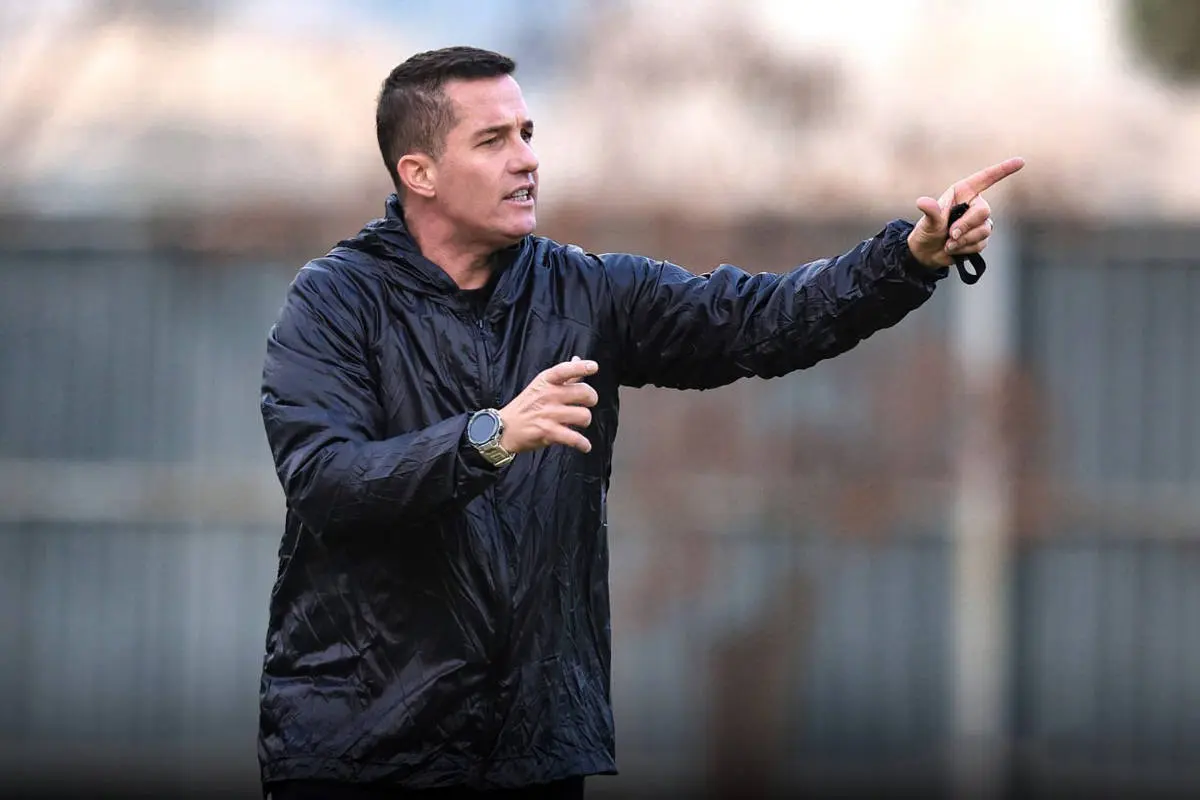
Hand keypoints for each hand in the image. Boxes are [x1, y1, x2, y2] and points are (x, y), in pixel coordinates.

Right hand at [498, 356, 599, 453]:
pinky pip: (574, 438)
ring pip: (584, 416)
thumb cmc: (526, 405)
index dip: (581, 368)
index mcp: (546, 381)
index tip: (593, 367)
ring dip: (585, 422)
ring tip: (579, 423)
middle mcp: (548, 395)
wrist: (504, 428)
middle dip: (591, 400)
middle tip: (587, 404)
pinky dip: (583, 444)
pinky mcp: (549, 432)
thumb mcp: (541, 385)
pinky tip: (584, 445)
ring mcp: (549, 414)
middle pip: (584, 393)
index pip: (565, 370)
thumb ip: (563, 375)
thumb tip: (578, 360)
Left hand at [907, 156, 1025, 268]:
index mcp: (962, 192)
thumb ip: (931, 212)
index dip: (1003, 170)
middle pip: (984, 211)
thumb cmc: (926, 231)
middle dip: (967, 225)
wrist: (927, 253)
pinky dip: (966, 249)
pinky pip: (981, 243)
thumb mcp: (927, 221)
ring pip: (984, 230)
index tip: (1020, 161)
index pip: (986, 178)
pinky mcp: (980, 238)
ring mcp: (979, 222)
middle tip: (950, 234)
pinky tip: (954, 249)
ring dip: (964, 240)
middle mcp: (973, 204)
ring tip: (948, 243)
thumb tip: (922, 202)